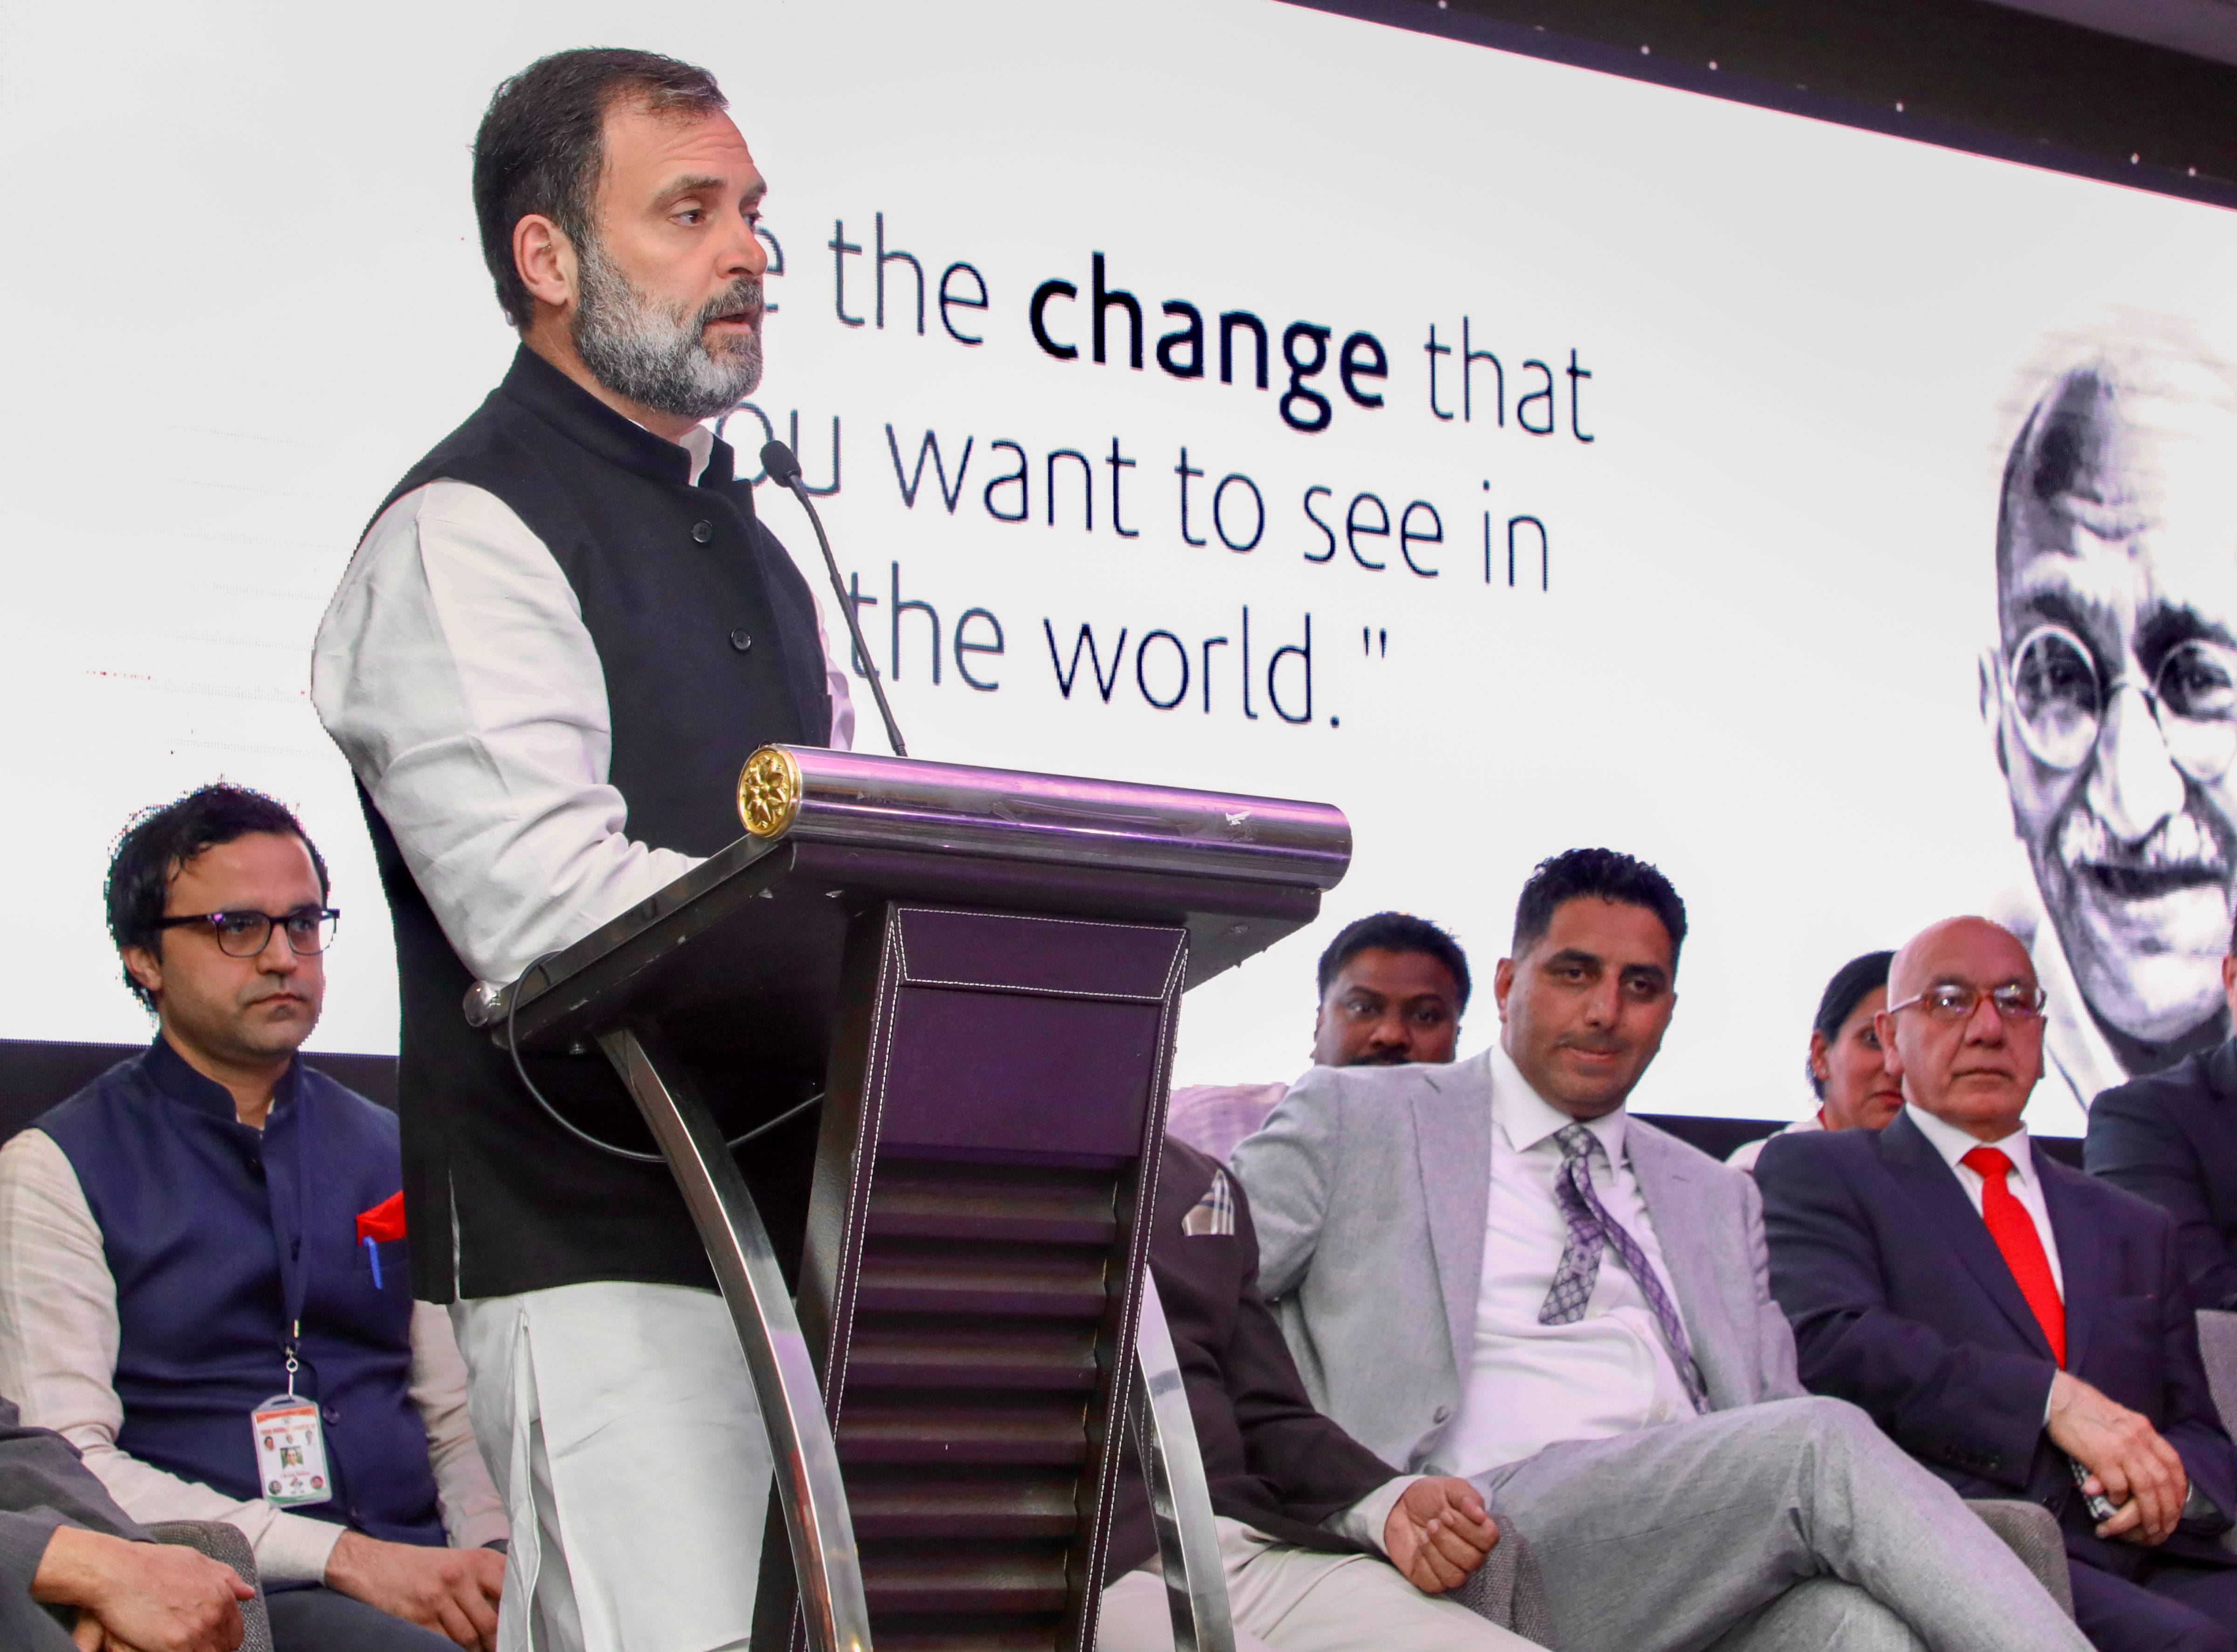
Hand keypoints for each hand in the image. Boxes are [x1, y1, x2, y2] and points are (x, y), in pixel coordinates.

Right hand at [30, 1525, 249, 1651]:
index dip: (220, 1638)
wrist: (118, 1571)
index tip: (204, 1639)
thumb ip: (225, 1578)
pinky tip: (167, 1649)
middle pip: (225, 1646)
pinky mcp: (177, 1644)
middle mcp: (216, 1611)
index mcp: (223, 1594)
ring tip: (177, 1645)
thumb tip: (248, 1594)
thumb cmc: (152, 1564)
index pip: (234, 1631)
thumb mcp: (195, 1562)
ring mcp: (198, 1629)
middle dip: (211, 1647)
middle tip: (189, 1644)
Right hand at [325, 1531, 504, 1650]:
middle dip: (498, 1641)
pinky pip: (444, 1643)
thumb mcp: (458, 1560)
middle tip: (503, 1648)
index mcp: (476, 1560)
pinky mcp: (419, 1618)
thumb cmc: (420, 1565)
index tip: (520, 1628)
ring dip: (477, 1651)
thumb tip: (511, 1604)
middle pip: (491, 1621)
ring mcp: (438, 1598)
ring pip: (469, 1637)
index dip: (517, 1614)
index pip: (509, 1590)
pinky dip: (452, 1651)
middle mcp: (460, 1577)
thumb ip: (485, 1576)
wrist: (373, 1564)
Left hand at [1382, 1476, 1499, 1593]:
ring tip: (1424, 1534)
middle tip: (1432, 1523)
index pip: (1489, 1539)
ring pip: (1456, 1576)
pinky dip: (1424, 1564)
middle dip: (1448, 1539)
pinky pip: (1434, 1583)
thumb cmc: (1429, 1497)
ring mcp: (1452, 1570)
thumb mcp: (1449, 1488)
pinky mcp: (1431, 1580)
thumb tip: (1480, 1515)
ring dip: (1436, 1552)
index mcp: (1478, 1532)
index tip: (1447, 1513)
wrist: (1399, 1506)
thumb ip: (1467, 1497)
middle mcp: (1470, 1554)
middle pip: (1473, 1560)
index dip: (1467, 1528)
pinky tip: (1418, 1549)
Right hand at [2047, 1370, 2189, 1545]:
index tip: (2176, 1505)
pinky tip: (2114, 1501)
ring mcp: (2121, 1447)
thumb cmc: (2085, 1410)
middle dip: (2167, 1508)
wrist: (2059, 1398)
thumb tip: (2142, 1465)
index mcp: (2144, 1429)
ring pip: (2146, 1488)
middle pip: (2163, 1480)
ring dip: (2149, 1512)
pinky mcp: (2101, 1456)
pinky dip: (2120, 1498)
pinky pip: (2118, 1486)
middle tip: (2164, 1526)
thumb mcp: (2119, 1421)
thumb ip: (2134, 1441)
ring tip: (2147, 1527)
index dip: (2178, 1488)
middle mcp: (2138, 1438)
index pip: (2173, 1463)